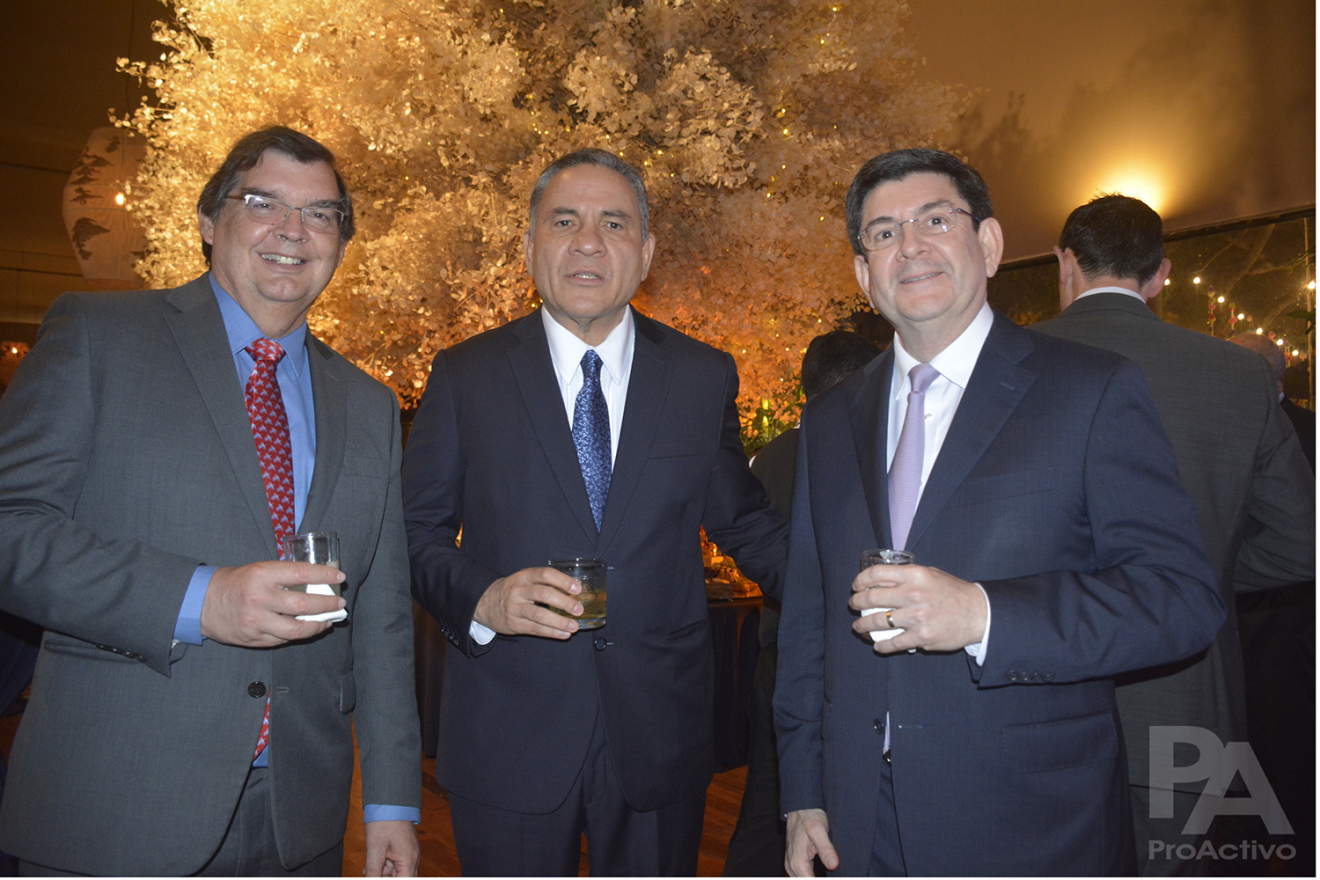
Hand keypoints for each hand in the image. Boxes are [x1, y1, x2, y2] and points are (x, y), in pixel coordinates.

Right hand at [200, 561, 346, 646]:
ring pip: (297, 629)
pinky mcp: (254, 638)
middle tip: (339, 602)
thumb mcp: (258, 570)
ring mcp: (257, 621)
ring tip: (329, 619)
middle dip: (327, 604)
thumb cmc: (236, 583)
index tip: (339, 577)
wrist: (202, 603)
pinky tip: (310, 628)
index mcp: (262, 575)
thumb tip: (318, 580)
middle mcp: (259, 598)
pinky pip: (284, 639)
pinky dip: (301, 634)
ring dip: (319, 625)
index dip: (324, 575)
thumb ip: (284, 575)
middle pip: (304, 604)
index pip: (301, 573)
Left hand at [364, 819, 419, 876]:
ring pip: (398, 871)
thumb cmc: (384, 821)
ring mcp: (409, 851)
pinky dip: (385, 865)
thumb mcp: (375, 849)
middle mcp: (413, 857)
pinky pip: (396, 862)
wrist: (389, 800)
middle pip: (402, 877)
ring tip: (367, 869)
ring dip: (383, 873)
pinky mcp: (404, 847)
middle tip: (370, 874)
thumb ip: (373, 871)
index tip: (378, 877)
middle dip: (386, 877)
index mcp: (409, 859)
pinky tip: (372, 864)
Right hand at [472, 567, 583, 638]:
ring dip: (560, 622)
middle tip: (579, 609)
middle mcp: (519, 591)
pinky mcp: (514, 624)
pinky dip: (552, 632)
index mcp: (524, 576)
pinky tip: (564, 634)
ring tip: (574, 627)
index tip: (577, 588)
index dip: (563, 580)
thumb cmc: (513, 590)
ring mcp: (515, 608)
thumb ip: (544, 582)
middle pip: (544, 595)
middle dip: (564, 602)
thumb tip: (574, 590)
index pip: (545, 574)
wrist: (486, 604)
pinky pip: (536, 629)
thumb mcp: (524, 579)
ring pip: (540, 615)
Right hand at [786, 809, 838, 875]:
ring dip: (811, 877)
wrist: (800, 807)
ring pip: (800, 879)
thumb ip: (826, 849)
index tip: (832, 874)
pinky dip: (807, 876)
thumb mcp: (820, 830)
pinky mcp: (793, 861)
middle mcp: (791, 865)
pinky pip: (799, 876)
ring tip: (826, 873)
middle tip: (832, 873)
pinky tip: (818, 873)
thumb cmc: (809, 817)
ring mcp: (791, 864)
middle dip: (817, 879)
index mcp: (798, 861)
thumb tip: (833, 865)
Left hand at [851, 563, 986, 653]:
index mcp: (915, 575)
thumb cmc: (953, 592)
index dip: (860, 580)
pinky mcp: (922, 637)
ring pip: (878, 622)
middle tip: (854, 606)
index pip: (876, 574)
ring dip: (862, 626)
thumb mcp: (931, 574)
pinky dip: (881, 645)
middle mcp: (914, 594)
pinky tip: (877, 645)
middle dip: (857, 603)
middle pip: (872, 598)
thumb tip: (880, 580)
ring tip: (858, 627)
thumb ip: (907, 576)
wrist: (978, 613)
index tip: (856, 586)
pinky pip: (893, 642)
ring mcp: (917, 617)